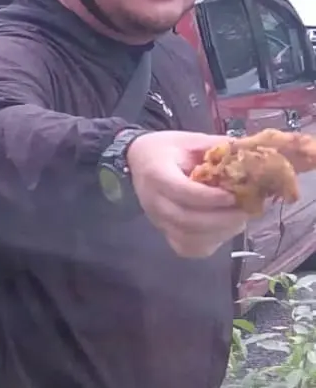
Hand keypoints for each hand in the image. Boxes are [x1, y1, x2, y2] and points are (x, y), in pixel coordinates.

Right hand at [126, 131, 248, 257]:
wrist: (139, 159)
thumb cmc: (166, 149)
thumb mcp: (190, 139)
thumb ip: (217, 147)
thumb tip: (249, 153)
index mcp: (157, 174)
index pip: (183, 192)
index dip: (211, 198)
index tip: (234, 196)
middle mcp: (154, 202)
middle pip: (186, 220)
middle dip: (221, 219)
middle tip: (245, 211)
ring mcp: (158, 220)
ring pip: (187, 238)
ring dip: (218, 233)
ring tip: (239, 220)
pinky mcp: (164, 232)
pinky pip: (185, 248)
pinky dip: (207, 244)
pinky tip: (223, 230)